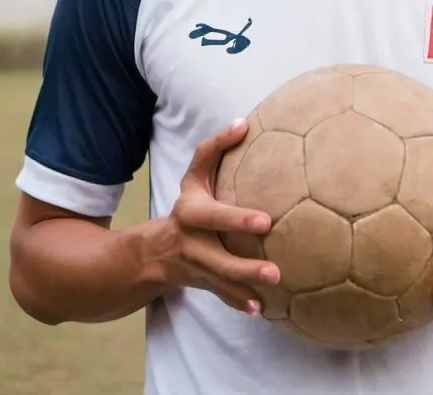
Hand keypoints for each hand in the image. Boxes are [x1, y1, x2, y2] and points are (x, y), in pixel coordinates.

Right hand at [160, 118, 279, 314]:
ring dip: (248, 287)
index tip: (266, 221)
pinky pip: (222, 296)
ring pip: (223, 282)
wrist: (156, 250)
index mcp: (191, 214)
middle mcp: (192, 244)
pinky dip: (239, 303)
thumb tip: (244, 122)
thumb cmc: (191, 201)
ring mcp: (198, 268)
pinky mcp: (205, 283)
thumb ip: (215, 147)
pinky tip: (260, 309)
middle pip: (219, 259)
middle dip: (246, 267)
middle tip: (276, 271)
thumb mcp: (194, 174)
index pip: (214, 215)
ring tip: (274, 288)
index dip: (237, 219)